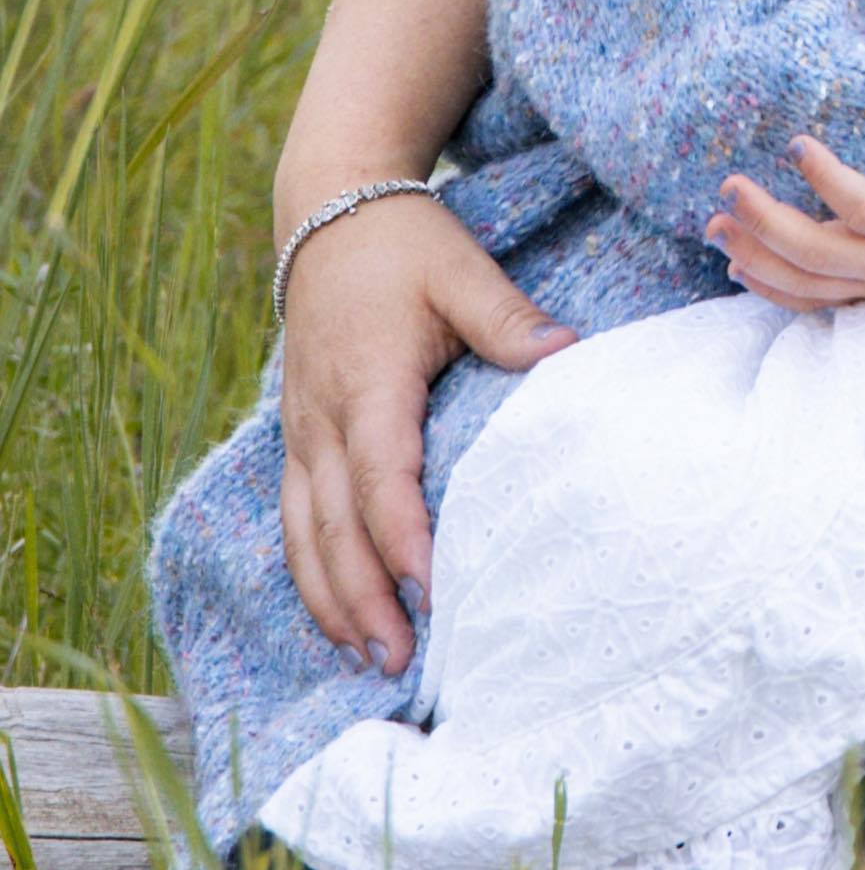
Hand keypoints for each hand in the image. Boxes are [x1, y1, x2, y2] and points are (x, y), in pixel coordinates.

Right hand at [278, 188, 573, 669]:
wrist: (328, 208)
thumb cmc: (403, 243)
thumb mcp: (460, 269)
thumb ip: (508, 319)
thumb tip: (566, 352)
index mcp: (368, 381)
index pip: (380, 475)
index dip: (402, 536)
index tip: (433, 587)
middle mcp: (323, 417)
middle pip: (334, 526)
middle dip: (364, 597)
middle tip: (401, 660)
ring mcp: (301, 430)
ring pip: (303, 534)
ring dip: (331, 600)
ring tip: (368, 658)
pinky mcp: (296, 436)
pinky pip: (293, 518)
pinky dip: (310, 572)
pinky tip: (336, 616)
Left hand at [708, 108, 864, 309]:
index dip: (826, 179)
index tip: (796, 143)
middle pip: (821, 253)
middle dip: (767, 221)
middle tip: (729, 186)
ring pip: (809, 285)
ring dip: (757, 257)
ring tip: (717, 225)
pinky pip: (816, 306)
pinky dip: (773, 290)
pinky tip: (739, 267)